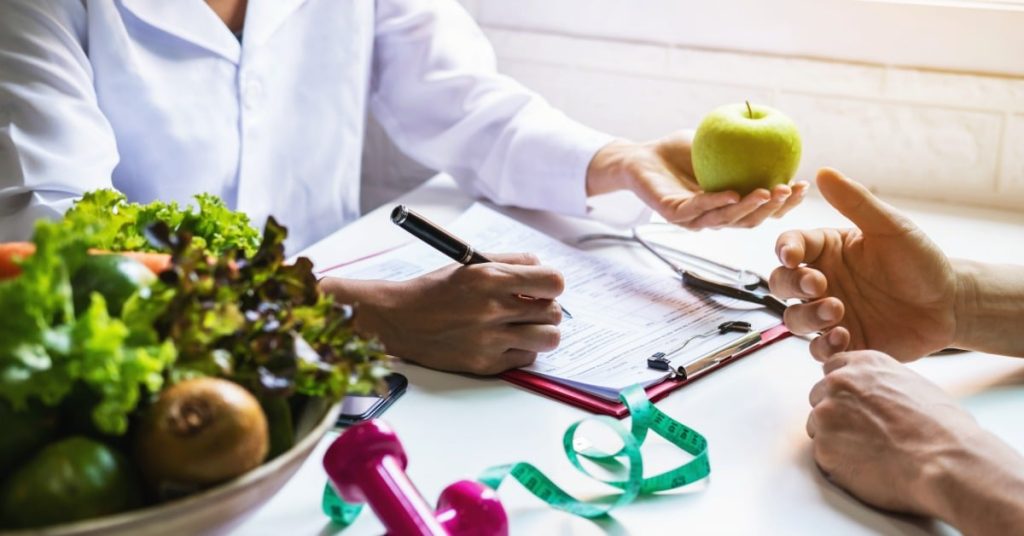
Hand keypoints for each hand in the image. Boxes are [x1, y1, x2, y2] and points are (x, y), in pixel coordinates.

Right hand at [320, 253, 563, 374]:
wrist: (399, 320)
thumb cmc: (436, 290)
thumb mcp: (471, 263)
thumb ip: (511, 262)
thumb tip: (543, 270)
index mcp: (490, 277)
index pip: (553, 282)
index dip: (552, 285)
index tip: (542, 287)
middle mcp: (492, 309)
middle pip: (554, 312)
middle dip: (547, 309)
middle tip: (530, 308)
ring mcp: (490, 340)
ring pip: (549, 339)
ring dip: (541, 332)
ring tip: (523, 327)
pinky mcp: (485, 364)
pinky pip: (527, 359)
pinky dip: (521, 350)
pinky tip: (504, 341)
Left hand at [586, 132, 808, 229]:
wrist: (640, 157)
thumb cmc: (679, 151)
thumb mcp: (718, 142)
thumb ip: (744, 142)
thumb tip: (779, 128)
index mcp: (728, 205)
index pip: (761, 210)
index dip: (784, 203)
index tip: (803, 185)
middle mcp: (713, 216)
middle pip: (750, 221)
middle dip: (774, 209)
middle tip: (789, 191)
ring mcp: (693, 219)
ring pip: (726, 220)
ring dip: (750, 208)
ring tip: (768, 192)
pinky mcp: (673, 214)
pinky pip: (697, 210)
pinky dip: (716, 202)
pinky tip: (733, 194)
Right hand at [769, 168, 957, 361]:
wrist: (949, 305)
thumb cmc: (919, 261)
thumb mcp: (890, 227)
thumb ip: (855, 202)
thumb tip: (823, 172)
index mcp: (826, 251)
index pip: (790, 246)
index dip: (785, 251)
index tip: (792, 256)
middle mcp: (821, 282)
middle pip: (781, 284)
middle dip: (792, 285)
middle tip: (818, 286)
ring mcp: (829, 315)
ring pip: (794, 319)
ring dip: (808, 317)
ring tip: (837, 312)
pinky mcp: (844, 342)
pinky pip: (818, 349)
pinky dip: (825, 346)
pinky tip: (845, 337)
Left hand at [808, 350, 1023, 528]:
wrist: (947, 463)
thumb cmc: (943, 429)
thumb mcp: (914, 386)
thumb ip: (883, 385)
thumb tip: (875, 396)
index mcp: (864, 364)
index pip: (834, 369)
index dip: (843, 390)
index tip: (853, 404)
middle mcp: (839, 382)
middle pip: (820, 396)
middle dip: (835, 414)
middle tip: (862, 434)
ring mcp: (827, 413)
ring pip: (817, 426)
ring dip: (835, 439)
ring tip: (870, 453)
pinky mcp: (823, 446)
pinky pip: (822, 455)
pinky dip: (838, 463)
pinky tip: (866, 468)